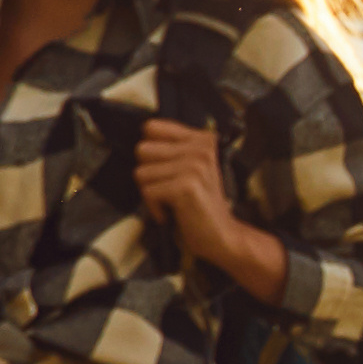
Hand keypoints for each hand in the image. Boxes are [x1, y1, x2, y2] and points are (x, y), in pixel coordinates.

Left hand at [129, 113, 281, 295]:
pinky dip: (155, 208)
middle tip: (169, 188)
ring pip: (141, 173)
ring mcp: (195, 166)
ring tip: (172, 201)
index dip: (150, 152)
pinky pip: (147, 192)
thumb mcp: (190, 168)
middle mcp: (200, 148)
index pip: (151, 127)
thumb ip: (172, 149)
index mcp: (202, 139)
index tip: (164, 169)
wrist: (222, 236)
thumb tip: (140, 141)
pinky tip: (173, 212)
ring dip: (152, 193)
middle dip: (149, 174)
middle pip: (142, 150)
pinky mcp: (186, 186)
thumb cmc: (200, 205)